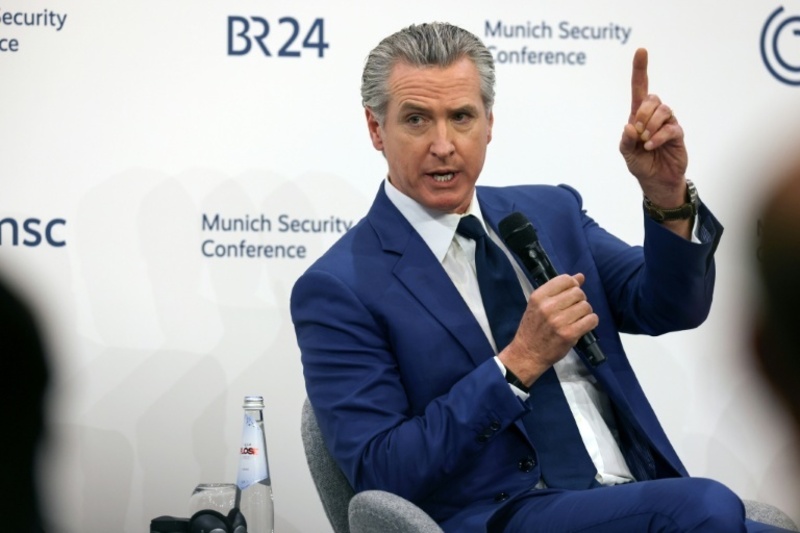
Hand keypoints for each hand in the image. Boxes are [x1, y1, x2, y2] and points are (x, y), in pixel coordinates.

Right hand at [499, 273, 598, 385]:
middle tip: (573, 309)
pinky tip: (583, 326)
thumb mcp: (539, 306)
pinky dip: (591, 322)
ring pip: (586, 306)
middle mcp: (548, 306)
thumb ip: (558, 290)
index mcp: (538, 297)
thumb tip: (580, 276)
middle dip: (580, 300)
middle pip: (578, 293)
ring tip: (577, 319)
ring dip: (585, 312)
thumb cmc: (533, 328)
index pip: (565, 280)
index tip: (570, 295)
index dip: (573, 285)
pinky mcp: (569, 334)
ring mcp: (559, 321)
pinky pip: (591, 320)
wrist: (527, 354)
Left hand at [619, 48, 687, 207]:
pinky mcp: (677, 134)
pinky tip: (651, 145)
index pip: (640, 88)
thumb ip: (626, 141)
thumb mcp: (627, 154)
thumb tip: (629, 126)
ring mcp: (667, 124)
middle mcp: (654, 116)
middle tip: (638, 132)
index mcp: (638, 116)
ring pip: (663, 110)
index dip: (640, 70)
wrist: (657, 181)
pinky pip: (671, 128)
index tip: (641, 50)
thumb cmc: (641, 164)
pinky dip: (659, 136)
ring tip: (645, 141)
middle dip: (642, 113)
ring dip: (651, 125)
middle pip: (652, 98)